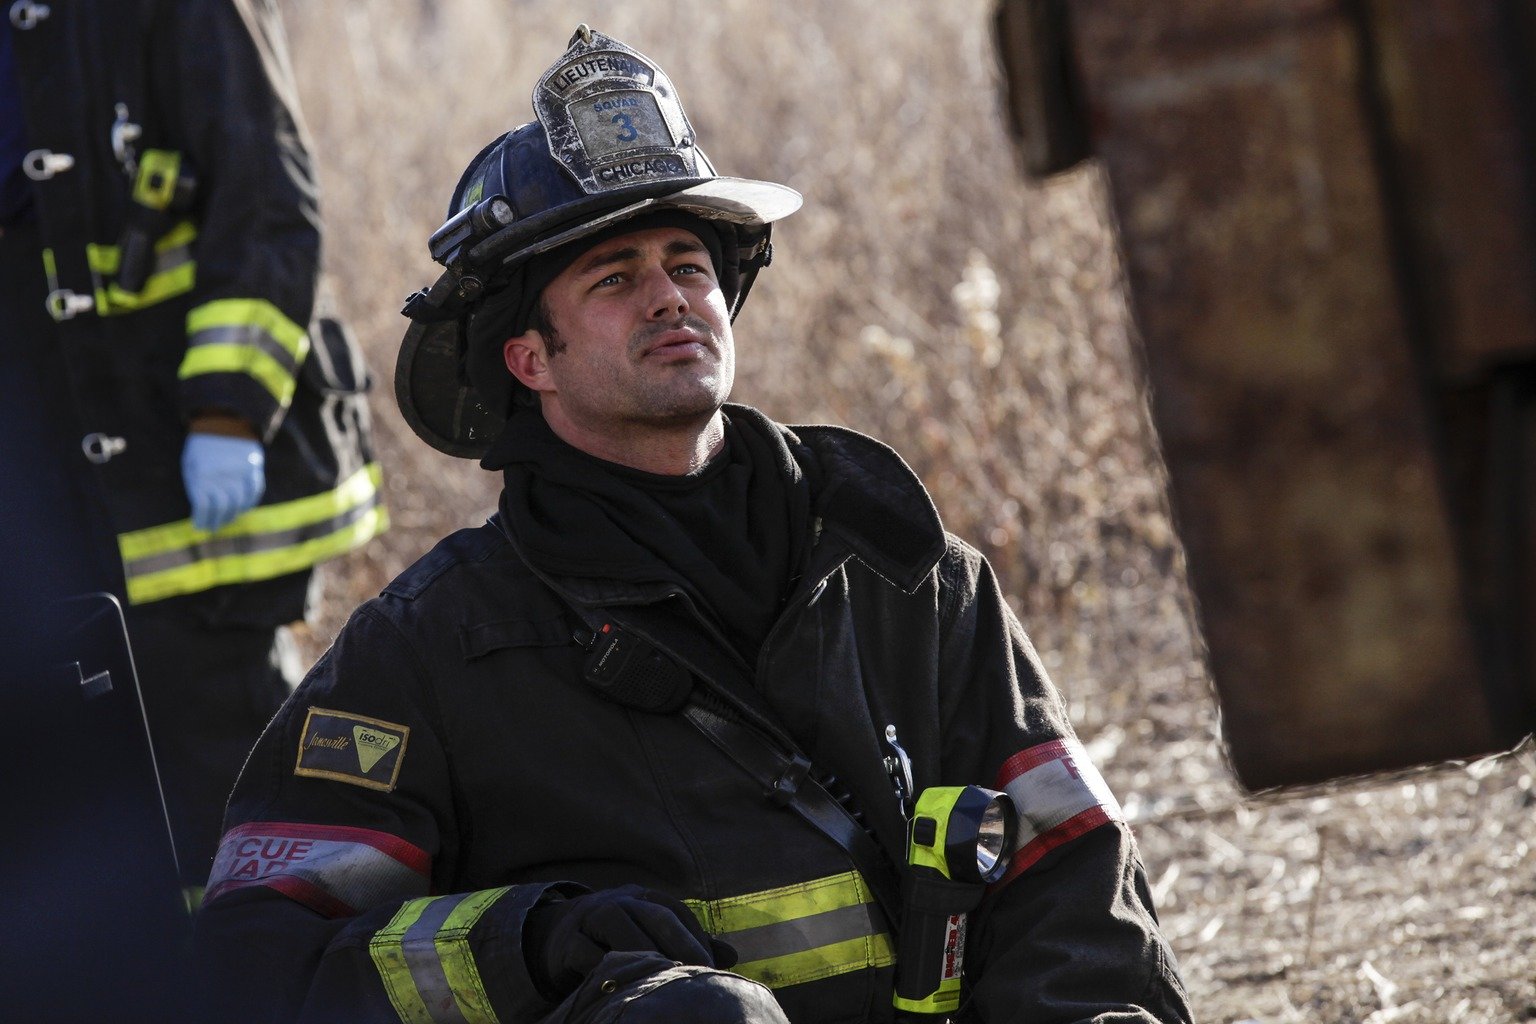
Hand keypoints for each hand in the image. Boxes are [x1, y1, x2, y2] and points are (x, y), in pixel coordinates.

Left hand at [181, 432, 264, 530]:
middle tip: (212, 528)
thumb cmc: (201, 444)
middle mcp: (223, 476)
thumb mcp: (190, 462)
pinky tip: (241, 508)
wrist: (224, 419)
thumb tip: (201, 509)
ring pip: (239, 503)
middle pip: (222, 508)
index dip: (202, 520)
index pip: (204, 507)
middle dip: (216, 522)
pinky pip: (254, 492)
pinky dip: (249, 503)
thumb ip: (194, 485)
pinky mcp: (254, 468)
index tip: (198, 526)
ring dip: (232, 515)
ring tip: (226, 520)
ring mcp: (240, 472)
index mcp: (202, 475)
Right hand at [524, 885, 735, 998]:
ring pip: (619, 926)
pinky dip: (604, 968)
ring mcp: (592, 916)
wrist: (558, 936)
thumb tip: (732, 956)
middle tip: (697, 974)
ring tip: (660, 981)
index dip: (696, 938)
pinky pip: (586, 952)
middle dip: (680, 943)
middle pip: (655, 915)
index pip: (677, 912)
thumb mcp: (650, 935)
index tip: (711, 968)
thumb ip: (687, 943)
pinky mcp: (567, 942)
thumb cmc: (616, 937)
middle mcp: (621, 900)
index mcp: (645, 897)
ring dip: (641, 953)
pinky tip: (620, 987)